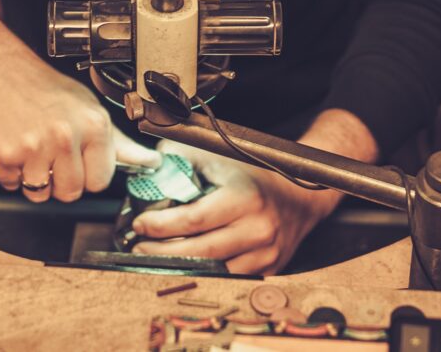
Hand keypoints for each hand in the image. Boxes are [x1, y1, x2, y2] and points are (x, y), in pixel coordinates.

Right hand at [0, 53, 159, 203]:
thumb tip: (149, 162)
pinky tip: (12, 144)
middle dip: (58, 180)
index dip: (87, 174)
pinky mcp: (7, 153)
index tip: (77, 160)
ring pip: (40, 193)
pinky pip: (10, 184)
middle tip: (49, 152)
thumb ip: (115, 141)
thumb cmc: (40, 85)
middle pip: (71, 192)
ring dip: (32, 178)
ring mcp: (36, 146)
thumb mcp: (86, 106)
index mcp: (93, 124)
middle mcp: (67, 135)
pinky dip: (8, 171)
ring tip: (30, 147)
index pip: (100, 180)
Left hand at [130, 141, 338, 274]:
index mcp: (245, 198)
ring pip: (213, 272)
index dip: (162, 225)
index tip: (140, 224)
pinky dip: (204, 277)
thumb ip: (187, 161)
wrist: (302, 197)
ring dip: (179, 268)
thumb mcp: (224, 159)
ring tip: (154, 260)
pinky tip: (184, 268)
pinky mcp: (268, 270)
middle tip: (138, 247)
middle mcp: (257, 229)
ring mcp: (265, 254)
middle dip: (162, 253)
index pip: (195, 219)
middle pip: (200, 252)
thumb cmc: (257, 176)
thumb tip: (152, 166)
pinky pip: (229, 281)